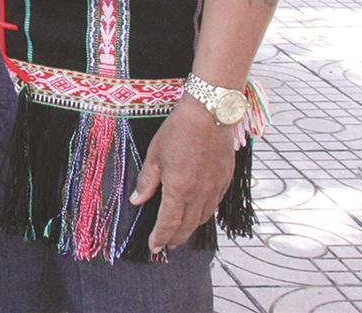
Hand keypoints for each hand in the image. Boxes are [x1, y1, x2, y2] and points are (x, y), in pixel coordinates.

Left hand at [129, 97, 238, 253]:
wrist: (209, 114)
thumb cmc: (178, 130)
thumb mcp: (155, 155)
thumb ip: (147, 182)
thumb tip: (136, 200)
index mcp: (179, 189)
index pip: (169, 223)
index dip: (160, 237)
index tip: (153, 247)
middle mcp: (200, 194)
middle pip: (188, 226)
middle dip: (176, 238)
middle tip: (166, 245)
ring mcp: (216, 188)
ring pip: (203, 218)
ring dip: (191, 229)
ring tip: (180, 233)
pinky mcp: (226, 180)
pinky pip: (214, 205)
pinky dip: (204, 214)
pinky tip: (197, 213)